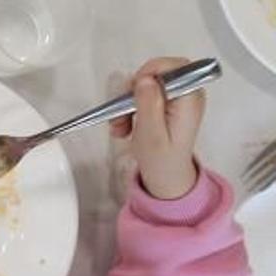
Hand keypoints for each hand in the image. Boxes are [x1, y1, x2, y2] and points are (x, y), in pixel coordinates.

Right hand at [110, 57, 204, 199]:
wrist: (166, 175)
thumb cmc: (160, 159)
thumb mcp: (151, 135)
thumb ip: (149, 105)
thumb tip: (145, 79)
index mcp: (189, 99)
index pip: (176, 66)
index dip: (152, 71)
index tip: (133, 90)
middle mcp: (187, 94)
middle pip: (159, 73)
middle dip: (134, 90)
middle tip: (121, 113)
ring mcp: (178, 98)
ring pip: (148, 84)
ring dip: (128, 102)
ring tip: (120, 126)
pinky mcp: (169, 104)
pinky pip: (147, 95)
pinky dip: (132, 107)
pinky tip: (126, 126)